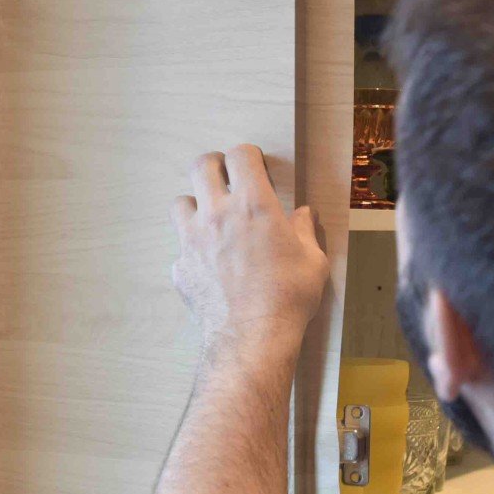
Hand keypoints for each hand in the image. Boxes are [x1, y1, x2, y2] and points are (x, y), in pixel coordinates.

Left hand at [170, 145, 328, 374]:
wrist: (251, 338)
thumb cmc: (287, 298)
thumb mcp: (312, 261)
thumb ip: (304, 231)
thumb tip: (304, 215)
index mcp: (253, 205)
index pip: (240, 155)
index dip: (247, 155)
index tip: (254, 165)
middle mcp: (218, 214)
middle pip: (202, 166)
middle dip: (216, 166)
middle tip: (228, 178)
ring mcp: (193, 240)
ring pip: (181, 202)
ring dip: (197, 204)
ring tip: (213, 219)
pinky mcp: (181, 266)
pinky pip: (181, 245)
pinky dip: (193, 247)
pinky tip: (209, 263)